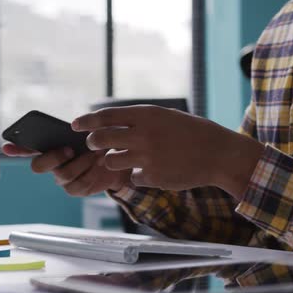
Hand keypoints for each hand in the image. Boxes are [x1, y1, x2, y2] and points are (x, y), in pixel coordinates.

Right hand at [2, 144, 131, 196]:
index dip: (16, 149)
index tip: (6, 146)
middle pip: (38, 166)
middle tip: (70, 149)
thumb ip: (75, 131)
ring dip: (81, 162)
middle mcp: (51, 165)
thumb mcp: (87, 133)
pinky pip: (79, 185)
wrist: (117, 161)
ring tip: (96, 153)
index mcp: (50, 147)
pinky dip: (92, 172)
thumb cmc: (97, 143)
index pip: (27, 148)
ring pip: (62, 174)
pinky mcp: (76, 189)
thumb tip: (72, 127)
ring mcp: (62, 179)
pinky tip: (100, 163)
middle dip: (53, 157)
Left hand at [71, 105, 263, 197]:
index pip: (105, 117)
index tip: (75, 125)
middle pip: (101, 140)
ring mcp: (147, 157)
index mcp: (146, 115)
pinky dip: (139, 175)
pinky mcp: (152, 177)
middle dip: (93, 143)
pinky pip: (133, 177)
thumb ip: (138, 120)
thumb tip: (109, 123)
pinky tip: (155, 170)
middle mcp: (143, 135)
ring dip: (113, 162)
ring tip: (127, 159)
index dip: (86, 121)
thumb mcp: (164, 117)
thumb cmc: (190, 132)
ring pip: (111, 162)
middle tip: (95, 145)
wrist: (217, 154)